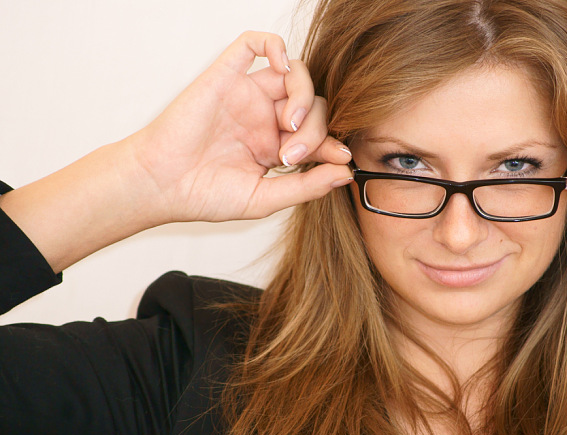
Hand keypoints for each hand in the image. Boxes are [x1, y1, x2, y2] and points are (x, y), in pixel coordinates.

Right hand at [127, 31, 351, 223]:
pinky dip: (274, 46)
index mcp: (276, 145)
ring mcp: (247, 96)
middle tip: (293, 155)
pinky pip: (252, 45)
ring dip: (303, 96)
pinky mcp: (226, 77)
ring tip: (290, 126)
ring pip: (294, 74)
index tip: (341, 159)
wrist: (161, 186)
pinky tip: (283, 66)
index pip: (319, 131)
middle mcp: (265, 117)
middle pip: (312, 104)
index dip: (333, 143)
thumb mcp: (265, 198)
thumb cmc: (205, 195)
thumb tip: (346, 173)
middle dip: (314, 129)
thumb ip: (306, 185)